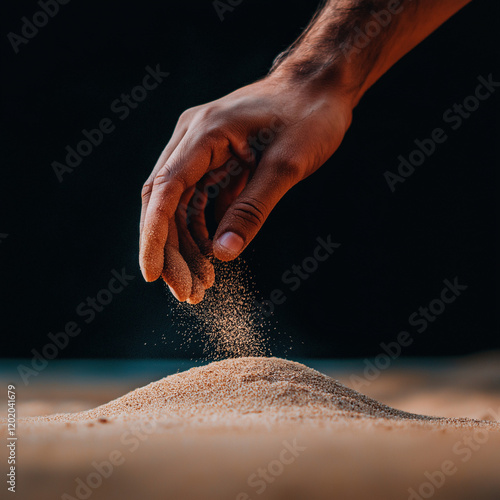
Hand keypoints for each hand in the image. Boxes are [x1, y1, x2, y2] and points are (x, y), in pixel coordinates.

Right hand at [140, 73, 352, 302]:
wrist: (321, 87)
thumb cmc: (309, 116)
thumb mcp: (287, 165)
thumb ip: (253, 209)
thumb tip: (222, 255)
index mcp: (204, 133)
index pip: (164, 191)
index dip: (154, 236)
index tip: (151, 274)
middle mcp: (193, 140)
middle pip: (165, 203)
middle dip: (172, 251)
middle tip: (187, 293)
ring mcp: (202, 151)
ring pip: (180, 207)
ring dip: (187, 247)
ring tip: (200, 286)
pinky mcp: (216, 162)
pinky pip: (200, 202)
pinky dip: (203, 231)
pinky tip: (211, 258)